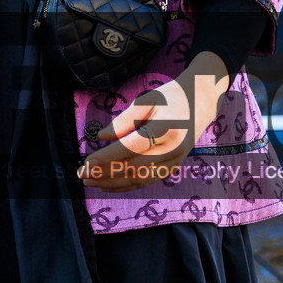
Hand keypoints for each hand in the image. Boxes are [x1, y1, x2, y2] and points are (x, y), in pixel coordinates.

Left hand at [78, 53, 229, 186]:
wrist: (200, 103)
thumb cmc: (170, 97)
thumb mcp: (147, 99)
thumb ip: (124, 119)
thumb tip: (101, 136)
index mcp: (165, 128)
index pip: (131, 147)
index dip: (107, 158)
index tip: (86, 162)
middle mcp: (172, 148)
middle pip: (133, 168)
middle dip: (105, 173)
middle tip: (81, 174)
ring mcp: (174, 161)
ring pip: (140, 179)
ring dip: (112, 183)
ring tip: (90, 182)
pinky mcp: (173, 168)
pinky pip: (147, 181)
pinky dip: (126, 185)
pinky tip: (108, 185)